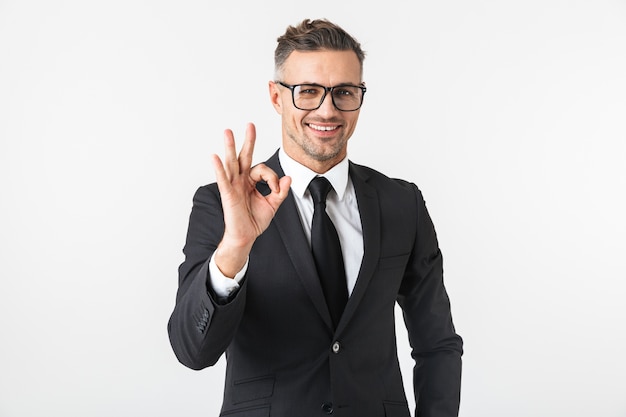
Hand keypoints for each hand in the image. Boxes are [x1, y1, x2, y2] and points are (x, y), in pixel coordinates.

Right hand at [211, 123, 291, 276]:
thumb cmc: (255, 221)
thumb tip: (289, 178)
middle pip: (244, 157)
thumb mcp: (272, 204)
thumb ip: (281, 191)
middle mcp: (241, 180)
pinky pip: (223, 179)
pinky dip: (219, 168)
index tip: (277, 189)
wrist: (246, 236)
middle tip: (250, 125)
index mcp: (251, 181)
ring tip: (228, 132)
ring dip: (230, 147)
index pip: (262, 170)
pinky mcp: (228, 194)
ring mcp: (233, 186)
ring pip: (232, 163)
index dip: (273, 178)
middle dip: (248, 141)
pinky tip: (215, 157)